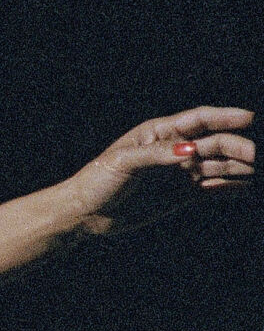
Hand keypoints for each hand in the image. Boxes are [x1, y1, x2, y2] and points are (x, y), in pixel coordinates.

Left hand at [70, 106, 254, 232]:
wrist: (85, 213)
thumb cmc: (98, 180)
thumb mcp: (123, 162)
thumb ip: (157, 155)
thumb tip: (191, 150)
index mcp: (159, 133)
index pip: (199, 120)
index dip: (224, 117)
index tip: (249, 118)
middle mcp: (173, 150)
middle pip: (214, 144)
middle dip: (236, 147)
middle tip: (255, 155)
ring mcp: (178, 173)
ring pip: (216, 166)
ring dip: (238, 167)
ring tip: (258, 169)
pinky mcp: (179, 195)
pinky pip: (210, 189)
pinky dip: (228, 187)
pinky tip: (246, 186)